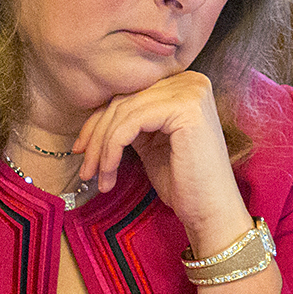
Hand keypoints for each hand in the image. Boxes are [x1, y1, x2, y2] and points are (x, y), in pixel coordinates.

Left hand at [73, 70, 251, 252]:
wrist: (211, 211)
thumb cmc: (184, 183)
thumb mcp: (151, 143)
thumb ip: (131, 122)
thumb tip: (92, 119)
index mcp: (183, 85)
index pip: (129, 96)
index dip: (99, 122)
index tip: (81, 149)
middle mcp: (189, 81)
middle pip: (123, 101)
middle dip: (95, 136)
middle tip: (84, 167)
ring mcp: (189, 92)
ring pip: (122, 113)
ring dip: (100, 149)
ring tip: (94, 176)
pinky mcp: (184, 108)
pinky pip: (129, 124)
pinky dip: (111, 150)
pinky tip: (108, 174)